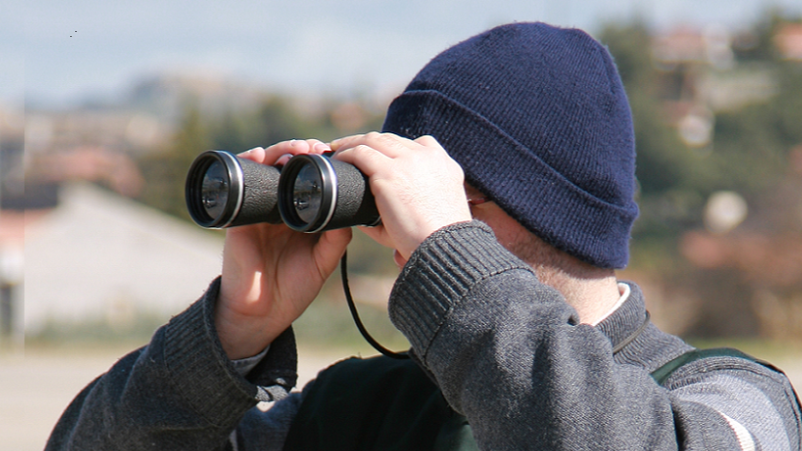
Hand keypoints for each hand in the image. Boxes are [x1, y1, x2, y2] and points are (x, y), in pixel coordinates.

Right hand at [217, 140, 351, 359]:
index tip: (333, 154)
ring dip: (278, 152)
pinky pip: (240, 187)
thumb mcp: (324, 262)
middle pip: (287, 168)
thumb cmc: (293, 288)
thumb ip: (337, 239)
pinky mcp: (239, 218)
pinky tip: (258, 155)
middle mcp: (279, 208)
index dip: (319, 163)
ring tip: (294, 151)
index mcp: (301, 215)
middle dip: (301, 152)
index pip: (309, 180)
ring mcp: (258, 211)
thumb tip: (351, 212)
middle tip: (315, 148)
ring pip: (266, 169)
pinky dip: (246, 165)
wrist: (262, 314)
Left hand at [332, 132, 471, 260]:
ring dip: (352, 144)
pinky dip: (346, 154)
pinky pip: (361, 153)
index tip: (379, 157)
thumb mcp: (428, 215)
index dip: (393, 149)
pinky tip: (337, 160)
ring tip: (338, 151)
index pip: (416, 145)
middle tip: (349, 149)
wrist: (442, 247)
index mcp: (444, 164)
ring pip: (373, 140)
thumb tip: (370, 217)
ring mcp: (408, 161)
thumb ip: (406, 207)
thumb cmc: (434, 241)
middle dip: (369, 142)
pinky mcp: (389, 172)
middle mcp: (427, 156)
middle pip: (391, 139)